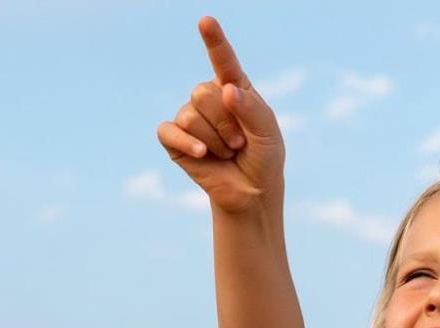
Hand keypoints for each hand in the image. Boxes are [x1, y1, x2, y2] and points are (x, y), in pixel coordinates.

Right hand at [156, 16, 284, 213]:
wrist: (252, 194)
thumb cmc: (263, 160)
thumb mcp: (268, 134)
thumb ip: (253, 110)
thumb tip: (226, 90)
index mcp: (234, 89)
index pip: (223, 61)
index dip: (214, 41)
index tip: (206, 21)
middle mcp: (209, 98)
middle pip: (203, 93)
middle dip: (226, 124)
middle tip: (240, 143)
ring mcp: (190, 117)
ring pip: (191, 115)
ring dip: (216, 141)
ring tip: (228, 153)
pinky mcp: (174, 138)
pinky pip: (170, 131)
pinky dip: (188, 144)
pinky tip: (202, 155)